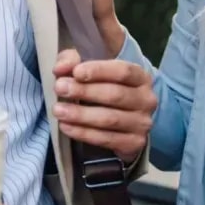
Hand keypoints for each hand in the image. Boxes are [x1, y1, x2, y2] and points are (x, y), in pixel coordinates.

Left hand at [53, 48, 156, 163]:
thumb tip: (60, 68)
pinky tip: (66, 127)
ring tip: (58, 110)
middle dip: (85, 91)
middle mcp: (146, 99)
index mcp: (141, 77)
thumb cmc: (106, 88)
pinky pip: (106, 139)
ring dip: (81, 115)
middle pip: (115, 95)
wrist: (125, 121)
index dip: (99, 70)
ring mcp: (142, 123)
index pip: (123, 71)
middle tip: (60, 89)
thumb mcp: (92, 69)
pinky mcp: (134, 143)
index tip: (76, 72)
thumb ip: (74, 61)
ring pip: (110, 119)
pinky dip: (84, 133)